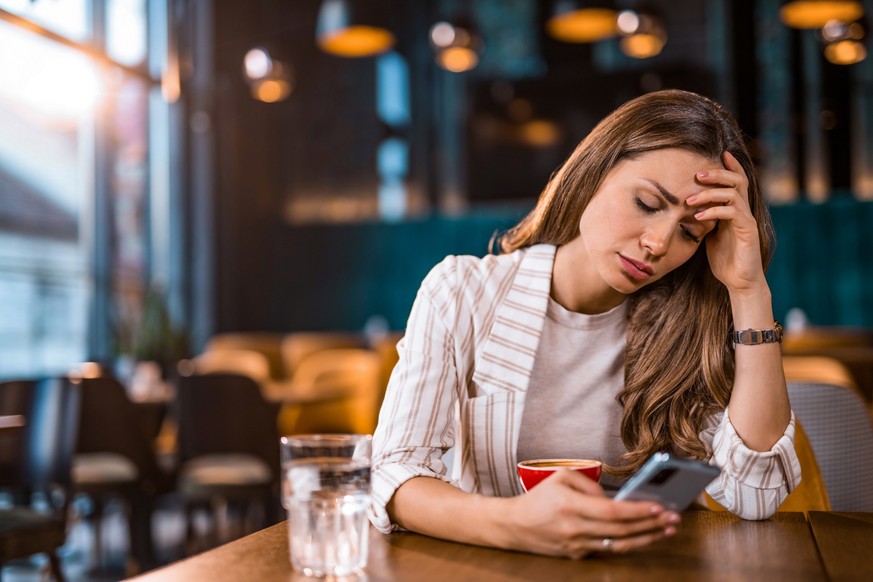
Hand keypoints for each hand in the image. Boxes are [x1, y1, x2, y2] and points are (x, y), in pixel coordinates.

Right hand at [500, 470, 679, 558]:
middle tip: (673, 517)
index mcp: (570, 506)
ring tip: (666, 530)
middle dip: (651, 524)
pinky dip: (629, 543)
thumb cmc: (538, 498)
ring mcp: (577, 545)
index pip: (612, 511)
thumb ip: (589, 484)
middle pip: (621, 530)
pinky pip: (608, 549)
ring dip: (646, 538)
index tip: (659, 507)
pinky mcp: (577, 555)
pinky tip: (644, 537)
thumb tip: (613, 498)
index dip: (638, 511)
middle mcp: (575, 528)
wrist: (513, 526)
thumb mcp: (560, 477)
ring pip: (619, 544)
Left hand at [687, 151, 766, 294]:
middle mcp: (744, 212)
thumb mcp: (710, 236)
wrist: (739, 282)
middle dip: (718, 174)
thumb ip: (705, 220)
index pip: (737, 182)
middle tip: (697, 174)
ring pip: (733, 195)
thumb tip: (691, 210)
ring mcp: (746, 221)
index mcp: (735, 211)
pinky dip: (714, 211)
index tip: (720, 154)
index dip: (731, 167)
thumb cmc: (724, 259)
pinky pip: (732, 213)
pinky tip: (699, 216)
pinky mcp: (747, 232)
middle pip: (737, 181)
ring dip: (710, 194)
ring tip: (690, 200)